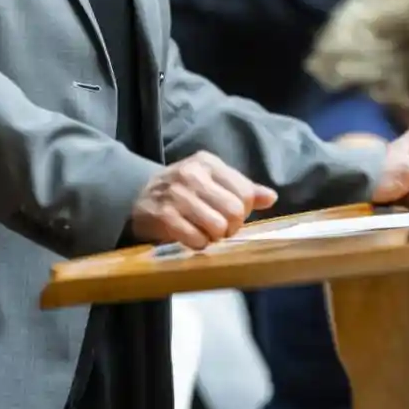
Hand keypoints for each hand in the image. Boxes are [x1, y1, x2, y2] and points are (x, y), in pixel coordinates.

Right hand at [129, 151, 277, 248]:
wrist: (137, 195)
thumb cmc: (183, 189)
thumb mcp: (211, 180)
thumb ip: (242, 188)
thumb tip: (271, 197)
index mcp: (208, 162)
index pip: (246, 193)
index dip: (244, 211)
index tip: (230, 214)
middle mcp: (193, 174)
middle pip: (235, 212)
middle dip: (232, 227)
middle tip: (220, 229)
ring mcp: (177, 195)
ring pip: (218, 228)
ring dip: (215, 238)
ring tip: (205, 233)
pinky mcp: (164, 216)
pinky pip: (196, 240)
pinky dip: (199, 245)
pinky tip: (191, 238)